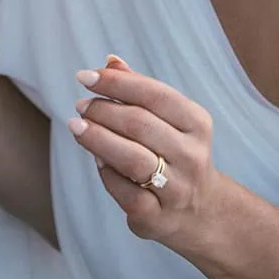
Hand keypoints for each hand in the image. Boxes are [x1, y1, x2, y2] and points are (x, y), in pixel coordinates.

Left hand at [68, 55, 221, 252]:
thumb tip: (110, 61)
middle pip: (139, 124)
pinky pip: (125, 192)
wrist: (202, 212)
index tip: (84, 76)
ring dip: (98, 139)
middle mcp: (191, 155)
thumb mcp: (169, 120)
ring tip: (76, 126)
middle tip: (80, 106)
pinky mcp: (158, 217)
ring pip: (132, 158)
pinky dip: (106, 173)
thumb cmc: (176, 154)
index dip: (116, 83)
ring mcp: (177, 188)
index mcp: (197, 123)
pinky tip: (96, 159)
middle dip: (103, 111)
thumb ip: (140, 91)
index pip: (154, 94)